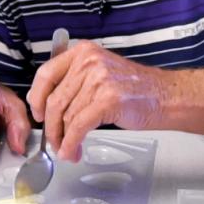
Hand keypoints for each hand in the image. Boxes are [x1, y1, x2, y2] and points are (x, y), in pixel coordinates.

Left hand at [27, 40, 164, 161]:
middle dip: (50, 126)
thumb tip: (47, 106)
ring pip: (66, 115)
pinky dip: (71, 142)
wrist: (167, 96)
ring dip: (62, 139)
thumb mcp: (100, 71)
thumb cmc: (134, 88)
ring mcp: (98, 79)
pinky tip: (72, 151)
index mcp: (82, 52)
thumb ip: (74, 81)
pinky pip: (79, 126)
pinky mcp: (107, 99)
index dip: (36, 97)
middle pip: (54, 99)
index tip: (37, 113)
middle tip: (52, 141)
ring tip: (66, 150)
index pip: (46, 74)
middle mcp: (88, 61)